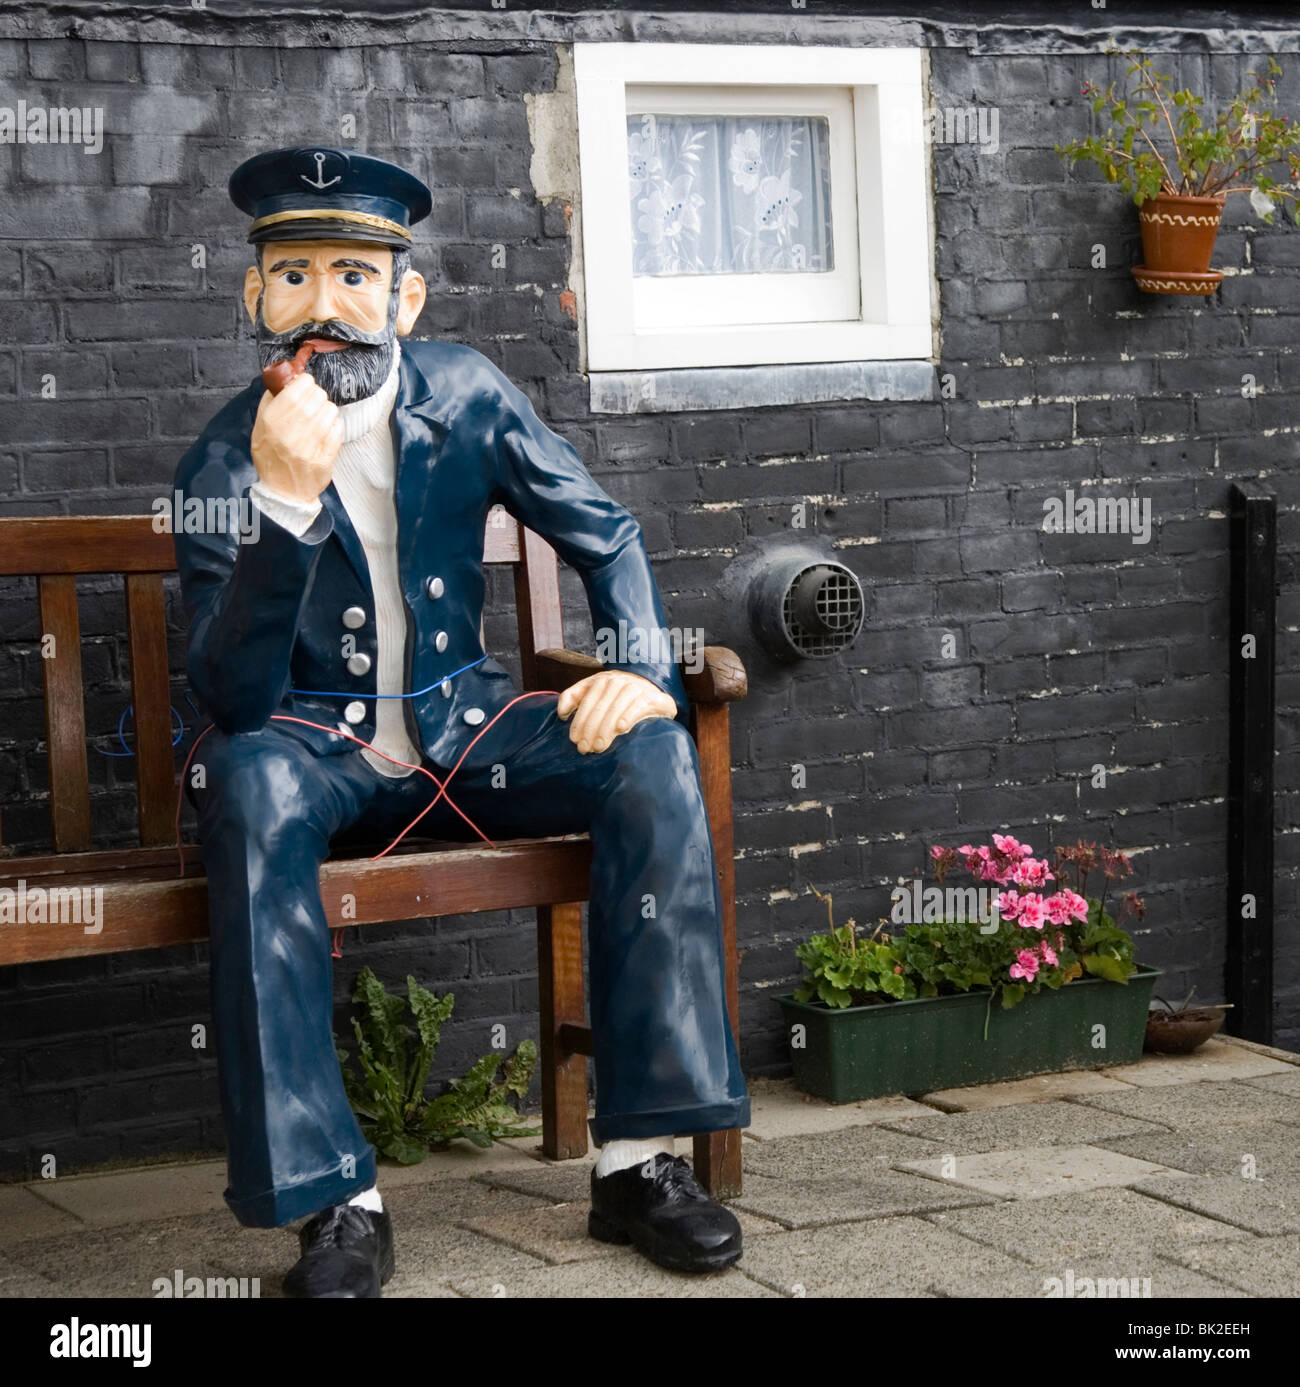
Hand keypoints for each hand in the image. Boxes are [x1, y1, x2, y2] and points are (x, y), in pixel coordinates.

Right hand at [249, 371, 342, 503]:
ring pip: (330, 410)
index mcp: (272, 421)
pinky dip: (334, 425)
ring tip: (319, 418)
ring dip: (326, 410)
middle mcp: (290, 433)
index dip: (305, 382)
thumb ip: (270, 401)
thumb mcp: (260, 427)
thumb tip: (286, 379)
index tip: (305, 385)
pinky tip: (326, 430)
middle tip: (313, 402)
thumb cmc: (271, 456)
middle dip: (317, 395)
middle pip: (316, 396)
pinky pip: (337, 429)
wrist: (282, 491)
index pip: (298, 388)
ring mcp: (309, 447)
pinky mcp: (324, 458)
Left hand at [556, 670, 675, 753]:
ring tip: (599, 747)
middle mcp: (618, 682)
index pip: (586, 702)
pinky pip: (637, 706)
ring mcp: (635, 688)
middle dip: (590, 730)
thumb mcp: (595, 691)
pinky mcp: (651, 697)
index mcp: (601, 681)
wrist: (653, 690)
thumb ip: (574, 697)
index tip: (574, 739)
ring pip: (616, 708)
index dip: (579, 721)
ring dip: (606, 729)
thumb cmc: (618, 695)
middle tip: (585, 748)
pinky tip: (621, 728)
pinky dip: (628, 716)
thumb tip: (561, 713)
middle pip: (600, 707)